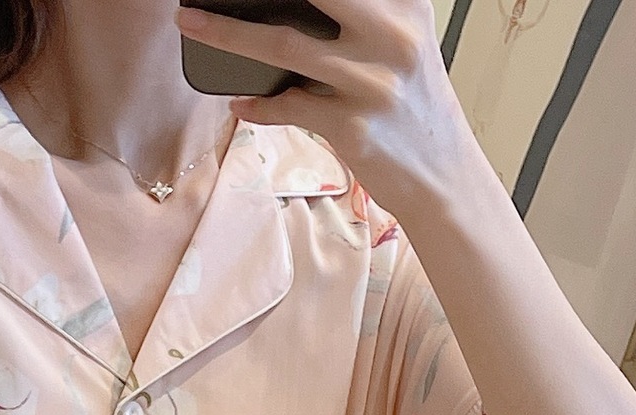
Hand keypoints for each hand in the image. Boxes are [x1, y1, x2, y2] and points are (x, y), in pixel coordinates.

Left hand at [176, 0, 483, 220]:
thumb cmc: (410, 109)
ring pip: (283, 45)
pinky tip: (241, 102)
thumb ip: (362, 19)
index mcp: (405, 5)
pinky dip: (258, 105)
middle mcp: (392, 35)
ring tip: (192, 24)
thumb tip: (288, 9)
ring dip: (227, 34)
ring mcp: (372, 82)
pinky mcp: (353, 127)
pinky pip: (288, 108)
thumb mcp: (401, 46)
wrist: (443, 178)